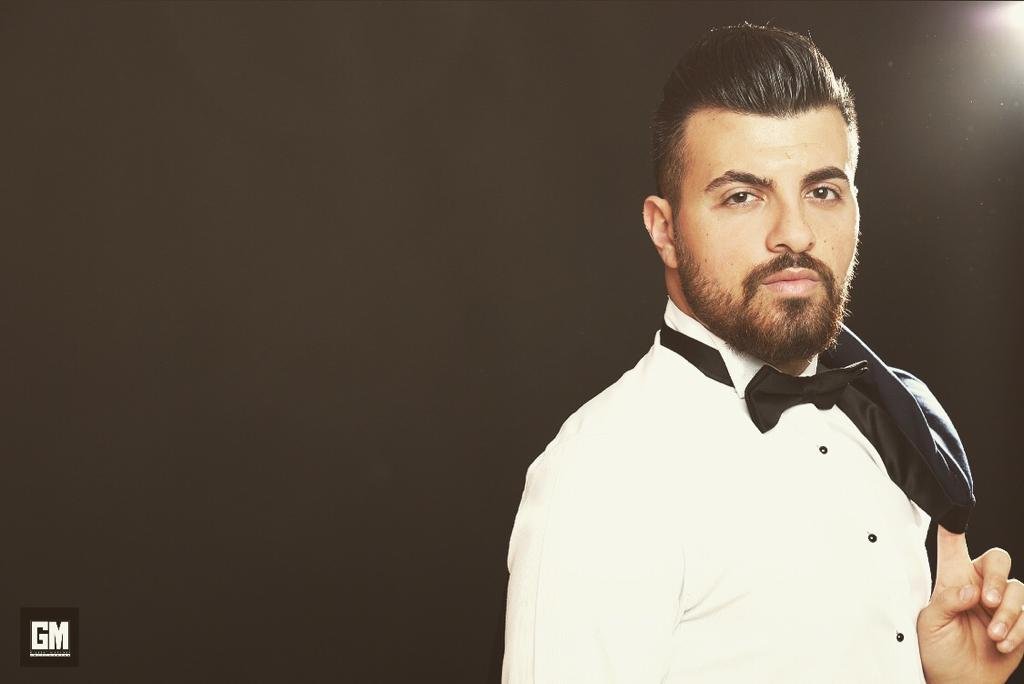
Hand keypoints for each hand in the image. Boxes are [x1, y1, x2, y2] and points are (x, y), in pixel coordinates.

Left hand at [917, 524, 1023, 683]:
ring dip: (1008, 614)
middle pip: (998, 559)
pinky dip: (1017, 631)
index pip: (953, 545)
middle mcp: (978, 585)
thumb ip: (946, 602)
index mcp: (952, 579)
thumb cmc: (937, 650)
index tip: (951, 513)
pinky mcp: (1019, 623)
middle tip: (988, 602)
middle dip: (997, 579)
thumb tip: (969, 589)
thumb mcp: (930, 624)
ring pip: (1018, 589)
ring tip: (993, 636)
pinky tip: (1002, 645)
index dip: (952, 527)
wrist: (958, 681)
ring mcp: (1001, 604)